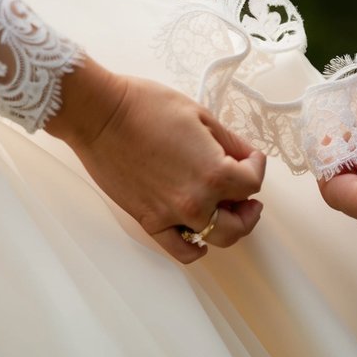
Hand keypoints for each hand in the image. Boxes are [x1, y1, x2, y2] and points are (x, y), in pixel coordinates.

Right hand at [49, 64, 265, 263]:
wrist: (101, 116)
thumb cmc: (147, 107)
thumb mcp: (200, 115)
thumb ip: (230, 142)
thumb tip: (246, 156)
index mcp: (214, 173)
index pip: (252, 182)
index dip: (255, 166)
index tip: (249, 157)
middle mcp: (196, 202)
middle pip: (240, 220)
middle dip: (248, 206)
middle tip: (246, 194)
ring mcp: (172, 216)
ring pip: (216, 238)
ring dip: (228, 226)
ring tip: (226, 210)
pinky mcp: (149, 221)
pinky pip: (180, 250)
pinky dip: (195, 248)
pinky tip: (200, 237)